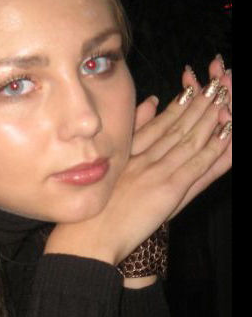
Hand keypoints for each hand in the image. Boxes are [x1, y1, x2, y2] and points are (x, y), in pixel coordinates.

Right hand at [45, 57, 231, 265]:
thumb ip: (128, 139)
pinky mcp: (167, 189)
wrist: (88, 236)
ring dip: (211, 117)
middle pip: (178, 125)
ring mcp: (156, 172)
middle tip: (219, 80)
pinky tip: (227, 131)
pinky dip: (214, 148)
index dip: (180, 104)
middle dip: (200, 102)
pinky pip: (197, 164)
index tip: (194, 86)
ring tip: (226, 95)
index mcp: (128, 155)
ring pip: (190, 140)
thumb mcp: (105, 173)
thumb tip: (147, 104)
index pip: (160, 123)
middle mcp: (144, 158)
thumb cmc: (92, 210)